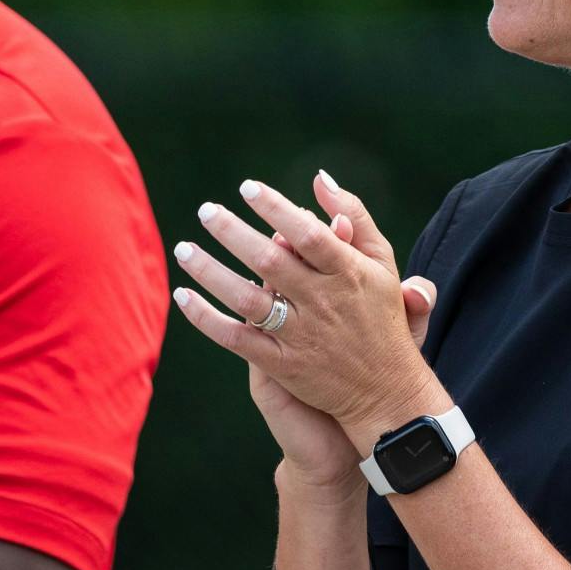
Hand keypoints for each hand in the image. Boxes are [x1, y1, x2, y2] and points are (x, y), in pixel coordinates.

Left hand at [172, 171, 447, 453]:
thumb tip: (319, 177)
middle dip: (234, 233)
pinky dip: (206, 319)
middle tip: (206, 210)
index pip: (308, 234)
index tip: (247, 187)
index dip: (276, 209)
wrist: (388, 392)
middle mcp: (323, 303)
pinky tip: (182, 295)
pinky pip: (237, 339)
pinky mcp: (283, 366)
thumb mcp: (381, 262)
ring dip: (211, 272)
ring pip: (247, 299)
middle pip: (271, 262)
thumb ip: (354, 216)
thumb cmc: (382, 316)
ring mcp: (301, 336)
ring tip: (183, 247)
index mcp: (349, 273)